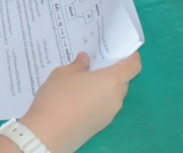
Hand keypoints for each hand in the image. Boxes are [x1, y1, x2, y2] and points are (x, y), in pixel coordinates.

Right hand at [19, 52, 141, 152]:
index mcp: (111, 80)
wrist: (49, 132)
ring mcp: (110, 113)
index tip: (123, 50)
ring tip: (84, 81)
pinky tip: (79, 98)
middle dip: (113, 71)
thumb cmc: (58, 96)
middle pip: (123, 80)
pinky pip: (105, 106)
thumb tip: (85, 59)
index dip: (132, 56)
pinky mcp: (101, 125)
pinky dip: (98, 99)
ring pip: (113, 94)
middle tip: (96, 63)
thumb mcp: (63, 73)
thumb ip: (78, 64)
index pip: (133, 66)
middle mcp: (115, 97)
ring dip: (105, 86)